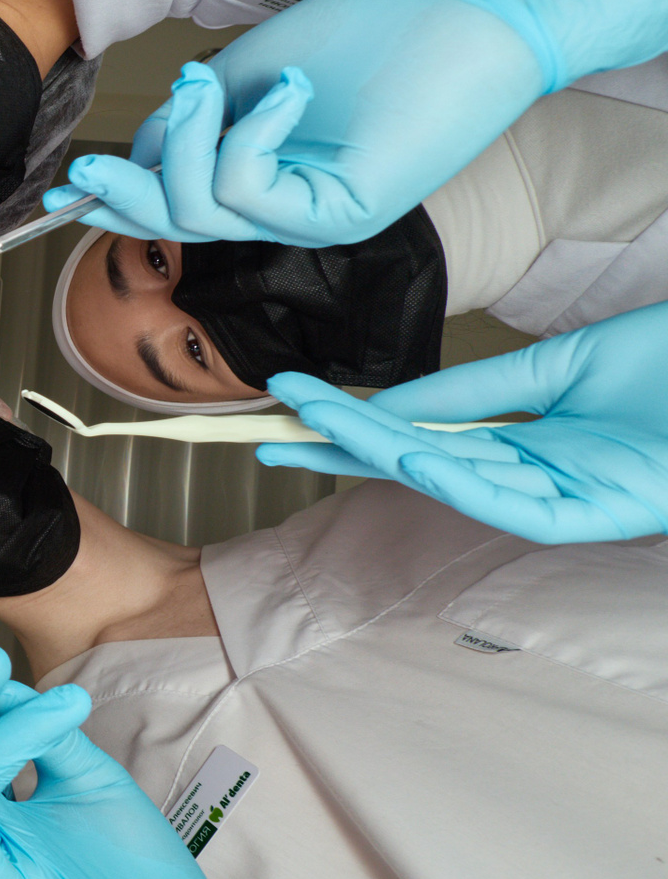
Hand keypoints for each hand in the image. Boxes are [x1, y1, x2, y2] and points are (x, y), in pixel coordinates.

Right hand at [56, 0, 667, 246]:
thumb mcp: (249, 74)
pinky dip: (249, 137)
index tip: (65, 188)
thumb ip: (190, 121)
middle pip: (179, 221)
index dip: (118, 202)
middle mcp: (287, 208)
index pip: (178, 207)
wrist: (468, 10)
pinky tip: (284, 90)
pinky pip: (253, 191)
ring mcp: (314, 215)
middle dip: (127, 192)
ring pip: (205, 210)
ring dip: (186, 143)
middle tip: (90, 167)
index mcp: (266, 178)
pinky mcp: (343, 212)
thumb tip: (130, 159)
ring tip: (207, 83)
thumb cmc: (374, 30)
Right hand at [257, 302, 667, 542]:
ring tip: (319, 428)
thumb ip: (479, 386)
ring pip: (461, 484)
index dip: (356, 425)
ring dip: (385, 458)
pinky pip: (517, 504)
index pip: (427, 436)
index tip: (291, 403)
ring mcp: (575, 497)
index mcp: (537, 443)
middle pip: (428, 465)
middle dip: (347, 449)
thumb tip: (394, 399)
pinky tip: (407, 455)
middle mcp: (546, 477)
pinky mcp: (606, 515)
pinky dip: (459, 480)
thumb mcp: (564, 363)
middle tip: (272, 431)